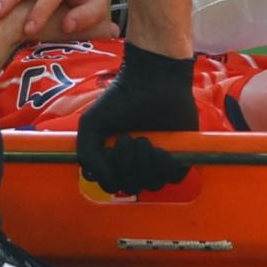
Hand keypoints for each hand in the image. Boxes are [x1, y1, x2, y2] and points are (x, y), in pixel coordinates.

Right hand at [76, 43, 194, 193]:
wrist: (153, 80)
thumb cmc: (121, 99)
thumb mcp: (91, 124)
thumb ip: (86, 154)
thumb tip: (102, 179)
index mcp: (116, 159)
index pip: (112, 185)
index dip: (110, 178)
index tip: (110, 150)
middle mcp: (138, 163)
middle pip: (132, 186)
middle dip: (127, 166)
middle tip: (127, 138)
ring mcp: (159, 161)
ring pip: (153, 184)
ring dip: (145, 166)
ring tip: (144, 140)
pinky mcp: (181, 155)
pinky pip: (174, 177)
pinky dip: (165, 167)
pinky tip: (160, 150)